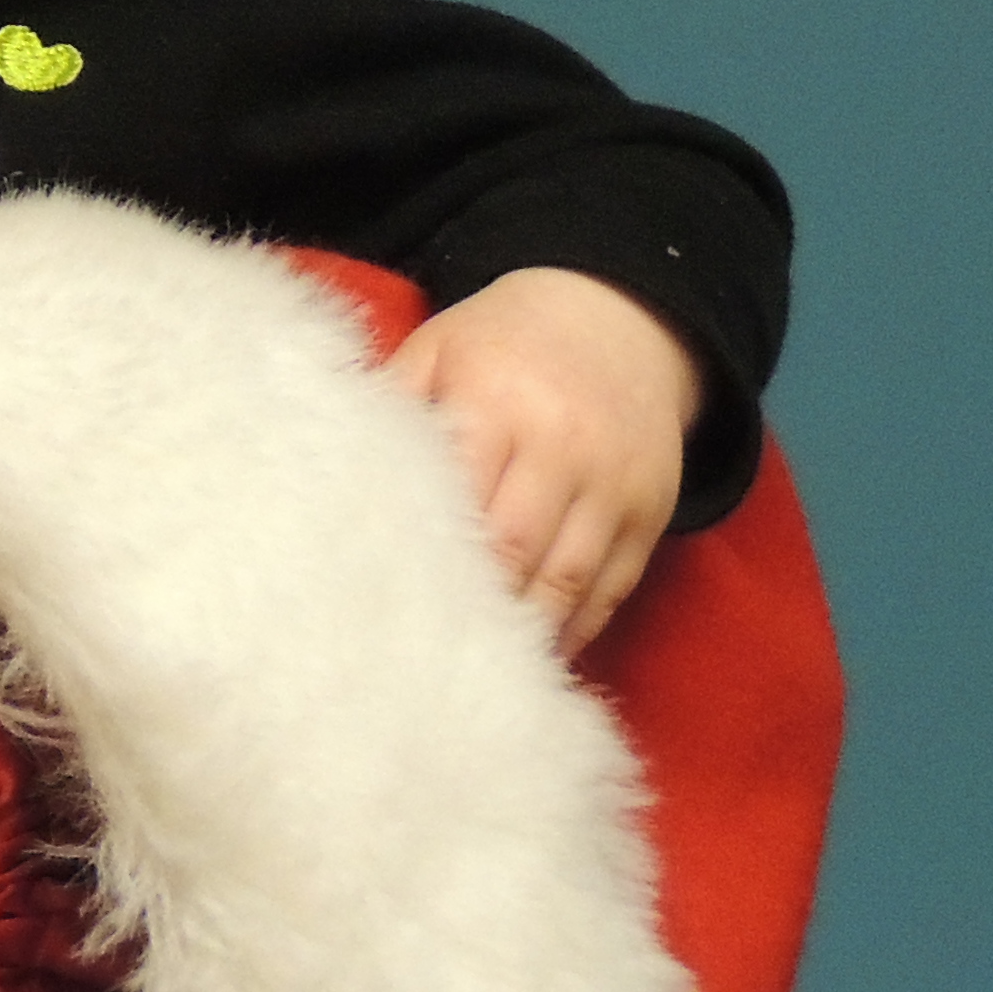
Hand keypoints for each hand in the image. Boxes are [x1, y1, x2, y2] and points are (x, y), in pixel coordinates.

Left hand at [381, 267, 697, 657]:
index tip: (391, 598)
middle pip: (517, 550)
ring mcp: (614, 484)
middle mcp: (562, 445)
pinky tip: (540, 654)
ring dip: (527, 632)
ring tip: (480, 672)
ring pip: (569, 580)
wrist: (618, 319)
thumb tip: (340, 466)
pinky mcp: (652, 511)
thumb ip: (395, 402)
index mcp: (496, 400)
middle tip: (426, 654)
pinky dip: (577, 627)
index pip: (462, 497)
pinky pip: (613, 587)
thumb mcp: (440, 346)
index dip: (430, 554)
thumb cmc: (504, 341)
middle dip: (476, 606)